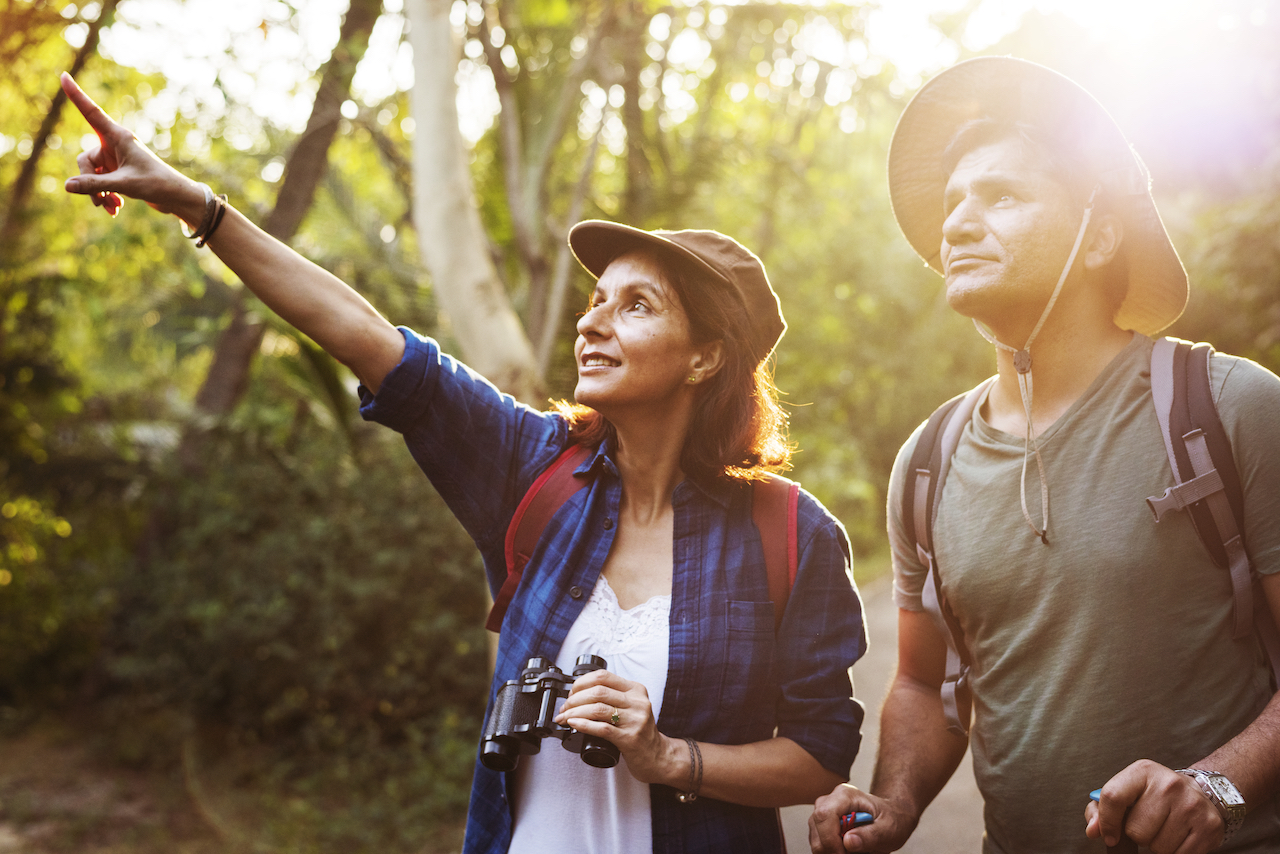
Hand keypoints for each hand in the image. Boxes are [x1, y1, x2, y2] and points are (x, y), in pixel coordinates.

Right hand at [59, 73, 204, 222]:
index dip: (76, 95)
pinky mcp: (119, 171)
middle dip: (89, 182)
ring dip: (97, 192)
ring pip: (92, 174)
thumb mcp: (124, 185)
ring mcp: (116, 159)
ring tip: (108, 207)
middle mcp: (115, 145)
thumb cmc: (156, 185)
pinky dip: (105, 195)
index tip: (64, 75)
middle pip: (86, 160)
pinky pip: (101, 182)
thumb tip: (68, 186)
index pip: (91, 113)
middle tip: (99, 200)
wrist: (176, 198)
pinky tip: (114, 208)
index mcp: (118, 137)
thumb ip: (95, 185)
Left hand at [554, 668, 678, 784]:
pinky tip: (573, 724)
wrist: (656, 756)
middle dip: (574, 699)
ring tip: (564, 718)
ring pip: (597, 709)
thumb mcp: (632, 706)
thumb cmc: (639, 731)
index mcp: (636, 690)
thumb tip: (579, 694)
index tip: (572, 693)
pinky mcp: (630, 738)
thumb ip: (614, 697)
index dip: (582, 683)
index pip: (603, 677)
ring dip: (574, 713)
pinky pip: (602, 728)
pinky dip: (583, 725)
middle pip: (598, 692)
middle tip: (565, 708)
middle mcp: (637, 702)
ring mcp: (635, 720)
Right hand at [809, 783, 913, 852]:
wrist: (893, 816)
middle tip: (852, 853)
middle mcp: (830, 800)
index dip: (830, 839)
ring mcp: (823, 812)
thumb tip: (848, 842)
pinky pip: (818, 843)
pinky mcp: (821, 826)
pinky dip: (831, 851)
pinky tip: (846, 849)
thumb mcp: (888, 829)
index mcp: (846, 795)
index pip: (825, 815)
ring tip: (853, 849)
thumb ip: (870, 835)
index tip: (843, 853)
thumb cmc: (892, 818)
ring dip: (831, 850)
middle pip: (817, 827)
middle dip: (831, 847)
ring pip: (815, 838)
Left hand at [1085, 760, 1224, 853]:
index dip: (1107, 822)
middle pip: (1136, 830)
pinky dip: (1175, 852)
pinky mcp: (1209, 826)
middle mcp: (1169, 784)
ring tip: (1164, 828)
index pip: (1113, 797)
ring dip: (1157, 844)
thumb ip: (1102, 809)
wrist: (1198, 793)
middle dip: (1138, 834)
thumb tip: (1094, 830)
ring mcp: (1191, 805)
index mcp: (1143, 771)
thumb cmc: (1154, 795)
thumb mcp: (1127, 791)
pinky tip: (1179, 836)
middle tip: (1149, 823)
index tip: (1110, 835)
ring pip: (1158, 846)